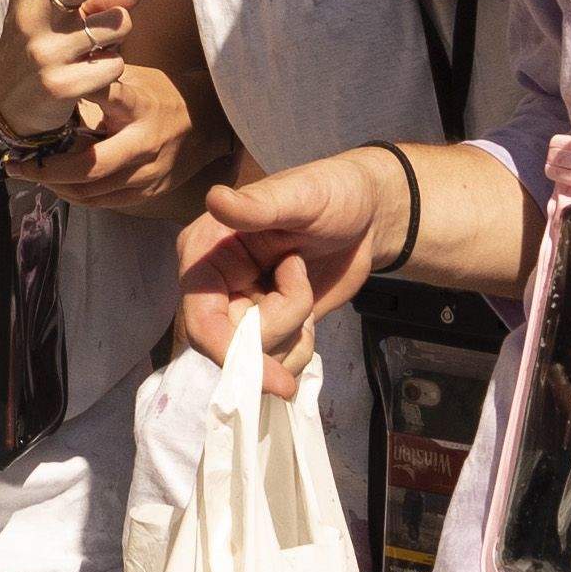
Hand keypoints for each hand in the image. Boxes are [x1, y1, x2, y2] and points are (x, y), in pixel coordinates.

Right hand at [0, 0, 183, 207]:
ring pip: (114, 26)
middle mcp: (32, 13)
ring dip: (118, 32)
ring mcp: (44, 51)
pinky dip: (112, 68)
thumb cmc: (47, 40)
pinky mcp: (58, 84)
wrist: (13, 103)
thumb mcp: (68, 12)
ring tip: (94, 45)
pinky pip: (113, 65)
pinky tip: (92, 75)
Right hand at [174, 146, 422, 395]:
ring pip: (257, 360)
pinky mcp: (270, 327)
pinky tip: (310, 315)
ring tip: (308, 287)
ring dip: (293, 338)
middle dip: (278, 328)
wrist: (369, 214)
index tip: (274, 379)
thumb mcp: (300, 195)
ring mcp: (243, 310)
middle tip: (303, 279)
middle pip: (233, 346)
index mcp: (207, 251)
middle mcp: (217, 287)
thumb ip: (258, 206)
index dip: (229, 351)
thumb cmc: (332, 192)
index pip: (201, 319)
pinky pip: (277, 362)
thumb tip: (214, 199)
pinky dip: (300, 348)